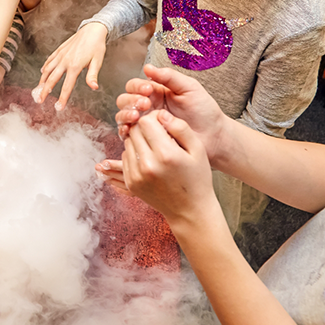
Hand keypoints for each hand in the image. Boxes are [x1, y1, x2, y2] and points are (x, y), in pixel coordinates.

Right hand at [33, 22, 107, 110]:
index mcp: (75, 66)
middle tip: (39, 101)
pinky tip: (42, 73)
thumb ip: (93, 75)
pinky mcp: (59, 50)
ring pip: (47, 70)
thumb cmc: (97, 46)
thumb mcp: (97, 61)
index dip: (62, 99)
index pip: (67, 86)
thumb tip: (94, 87)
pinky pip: (49, 60)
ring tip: (37, 90)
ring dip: (41, 81)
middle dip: (44, 91)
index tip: (58, 108)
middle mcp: (65, 61)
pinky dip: (45, 67)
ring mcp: (61, 55)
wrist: (92, 29)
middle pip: (52, 80)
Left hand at [106, 110, 215, 224]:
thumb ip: (180, 127)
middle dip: (145, 128)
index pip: (146, 122)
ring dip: (138, 140)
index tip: (162, 123)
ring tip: (154, 146)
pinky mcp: (131, 183)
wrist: (190, 210)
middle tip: (158, 134)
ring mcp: (137, 176)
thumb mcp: (198, 149)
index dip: (153, 118)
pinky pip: (126, 157)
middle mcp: (148, 165)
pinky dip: (135, 154)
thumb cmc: (197, 178)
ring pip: (128, 143)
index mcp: (166, 155)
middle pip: (135, 131)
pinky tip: (149, 158)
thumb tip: (161, 114)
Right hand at [115, 64, 224, 161]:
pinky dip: (124, 131)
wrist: (213, 136)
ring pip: (122, 116)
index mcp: (156, 92)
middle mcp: (147, 107)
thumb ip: (169, 76)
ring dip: (125, 114)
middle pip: (124, 100)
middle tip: (144, 104)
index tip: (148, 90)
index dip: (137, 87)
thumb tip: (148, 67)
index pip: (135, 85)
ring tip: (137, 117)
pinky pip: (128, 134)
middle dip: (130, 101)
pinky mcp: (145, 139)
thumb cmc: (204, 111)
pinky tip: (131, 130)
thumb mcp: (189, 87)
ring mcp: (145, 123)